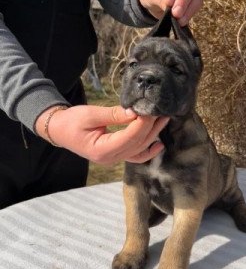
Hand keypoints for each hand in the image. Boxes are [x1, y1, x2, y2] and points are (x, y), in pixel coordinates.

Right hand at [35, 105, 168, 164]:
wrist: (59, 130)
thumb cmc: (71, 121)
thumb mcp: (90, 114)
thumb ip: (113, 115)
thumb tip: (134, 112)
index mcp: (101, 150)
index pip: (129, 137)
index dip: (142, 123)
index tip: (150, 109)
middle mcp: (110, 158)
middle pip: (137, 143)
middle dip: (151, 127)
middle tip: (161, 110)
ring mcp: (114, 159)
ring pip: (139, 149)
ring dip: (153, 134)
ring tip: (164, 119)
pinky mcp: (116, 155)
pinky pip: (135, 155)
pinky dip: (148, 151)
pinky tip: (159, 143)